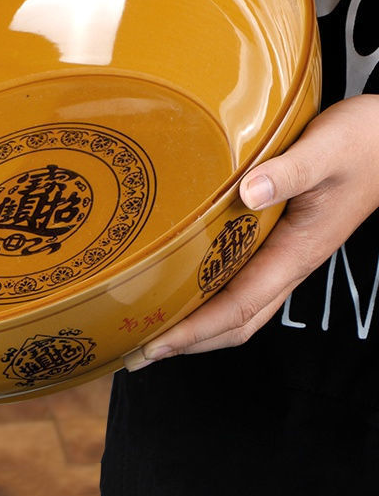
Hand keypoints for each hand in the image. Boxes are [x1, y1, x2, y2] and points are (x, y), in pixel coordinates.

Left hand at [123, 93, 378, 370]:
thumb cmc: (362, 143)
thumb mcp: (328, 150)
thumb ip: (291, 170)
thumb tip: (249, 192)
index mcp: (298, 252)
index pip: (239, 307)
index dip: (195, 331)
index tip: (155, 345)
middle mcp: (289, 263)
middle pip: (236, 322)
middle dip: (189, 342)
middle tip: (139, 352)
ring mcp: (284, 256)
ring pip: (239, 308)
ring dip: (197, 326)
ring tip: (152, 329)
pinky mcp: (279, 242)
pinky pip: (240, 282)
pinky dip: (208, 297)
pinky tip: (181, 287)